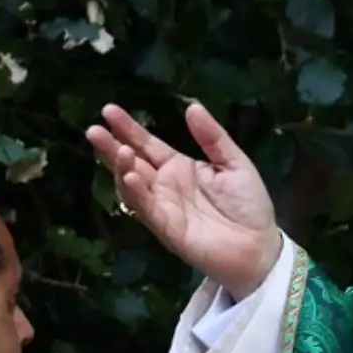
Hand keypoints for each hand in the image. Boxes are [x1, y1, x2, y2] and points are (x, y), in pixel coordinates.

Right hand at [86, 102, 282, 299]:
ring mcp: (162, 206)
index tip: (108, 110)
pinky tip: (130, 176)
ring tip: (118, 150)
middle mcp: (165, 185)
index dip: (129, 128)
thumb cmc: (248, 204)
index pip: (147, 144)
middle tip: (93, 129)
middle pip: (131, 162)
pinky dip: (136, 193)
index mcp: (180, 167)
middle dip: (111, 146)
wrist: (259, 246)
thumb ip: (212, 137)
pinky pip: (146, 208)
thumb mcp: (234, 162)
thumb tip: (192, 107)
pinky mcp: (165, 228)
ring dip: (121, 168)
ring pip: (131, 185)